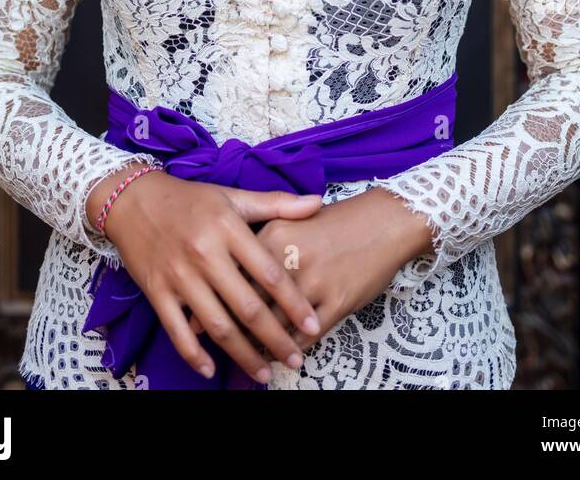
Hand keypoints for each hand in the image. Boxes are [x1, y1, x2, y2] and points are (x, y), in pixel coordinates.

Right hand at [94, 169, 324, 383]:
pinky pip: (177, 331)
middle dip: (274, 339)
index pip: (268, 272)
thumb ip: (275, 204)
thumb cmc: (190, 199)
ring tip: (264, 374)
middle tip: (295, 360)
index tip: (313, 326)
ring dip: (242, 354)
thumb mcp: (233, 196)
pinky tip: (212, 369)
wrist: (134, 200)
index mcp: (228, 228)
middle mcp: (205, 254)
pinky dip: (194, 354)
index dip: (293, 302)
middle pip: (246, 306)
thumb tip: (317, 203)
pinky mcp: (156, 291)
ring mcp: (179, 276)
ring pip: (216, 325)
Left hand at [189, 187, 433, 357]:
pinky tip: (284, 356)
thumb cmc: (334, 222)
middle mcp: (289, 258)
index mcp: (272, 234)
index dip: (212, 302)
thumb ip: (257, 247)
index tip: (195, 322)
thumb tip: (219, 278)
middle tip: (219, 348)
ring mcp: (314, 281)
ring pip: (276, 325)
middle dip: (231, 331)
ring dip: (261, 347)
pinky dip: (292, 349)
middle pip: (249, 303)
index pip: (232, 275)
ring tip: (251, 359)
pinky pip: (306, 335)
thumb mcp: (290, 222)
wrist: (384, 220)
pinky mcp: (337, 301)